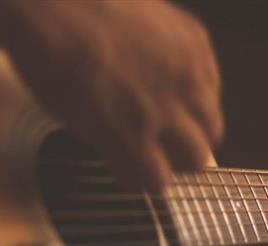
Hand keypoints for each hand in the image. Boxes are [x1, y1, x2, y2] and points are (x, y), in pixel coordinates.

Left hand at [1, 0, 222, 190]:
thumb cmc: (54, 60)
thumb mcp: (75, 121)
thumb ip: (113, 153)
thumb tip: (134, 177)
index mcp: (130, 132)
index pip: (160, 181)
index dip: (152, 181)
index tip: (147, 174)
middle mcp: (167, 105)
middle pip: (198, 157)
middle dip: (183, 161)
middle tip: (169, 151)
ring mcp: (187, 71)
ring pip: (213, 124)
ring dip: (197, 130)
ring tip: (178, 117)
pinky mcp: (196, 41)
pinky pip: (213, 82)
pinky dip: (200, 92)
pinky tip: (179, 84)